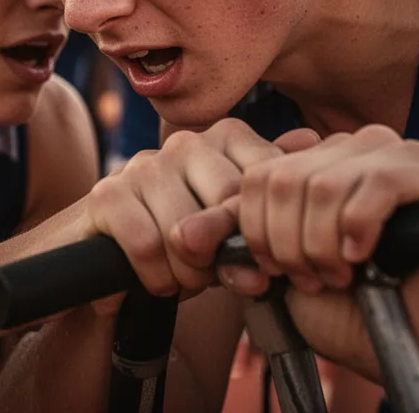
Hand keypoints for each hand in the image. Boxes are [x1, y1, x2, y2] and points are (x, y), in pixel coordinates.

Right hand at [80, 120, 319, 298]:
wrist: (110, 259)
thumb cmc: (187, 237)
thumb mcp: (238, 225)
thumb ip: (271, 198)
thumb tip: (311, 141)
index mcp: (225, 137)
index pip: (262, 182)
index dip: (261, 233)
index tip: (259, 263)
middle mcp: (185, 142)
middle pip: (226, 206)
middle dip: (223, 256)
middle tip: (214, 275)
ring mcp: (143, 165)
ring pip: (186, 231)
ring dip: (188, 274)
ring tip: (184, 278)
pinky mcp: (107, 194)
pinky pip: (148, 245)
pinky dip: (157, 278)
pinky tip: (157, 280)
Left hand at [195, 125, 418, 388]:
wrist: (408, 345)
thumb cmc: (342, 303)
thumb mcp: (274, 268)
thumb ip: (231, 244)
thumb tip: (184, 234)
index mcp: (317, 156)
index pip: (257, 173)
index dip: (256, 230)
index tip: (276, 269)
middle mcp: (356, 145)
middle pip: (286, 178)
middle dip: (288, 243)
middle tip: (311, 277)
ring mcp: (401, 155)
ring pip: (325, 183)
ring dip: (321, 245)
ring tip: (338, 274)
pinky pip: (379, 183)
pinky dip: (358, 228)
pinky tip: (363, 257)